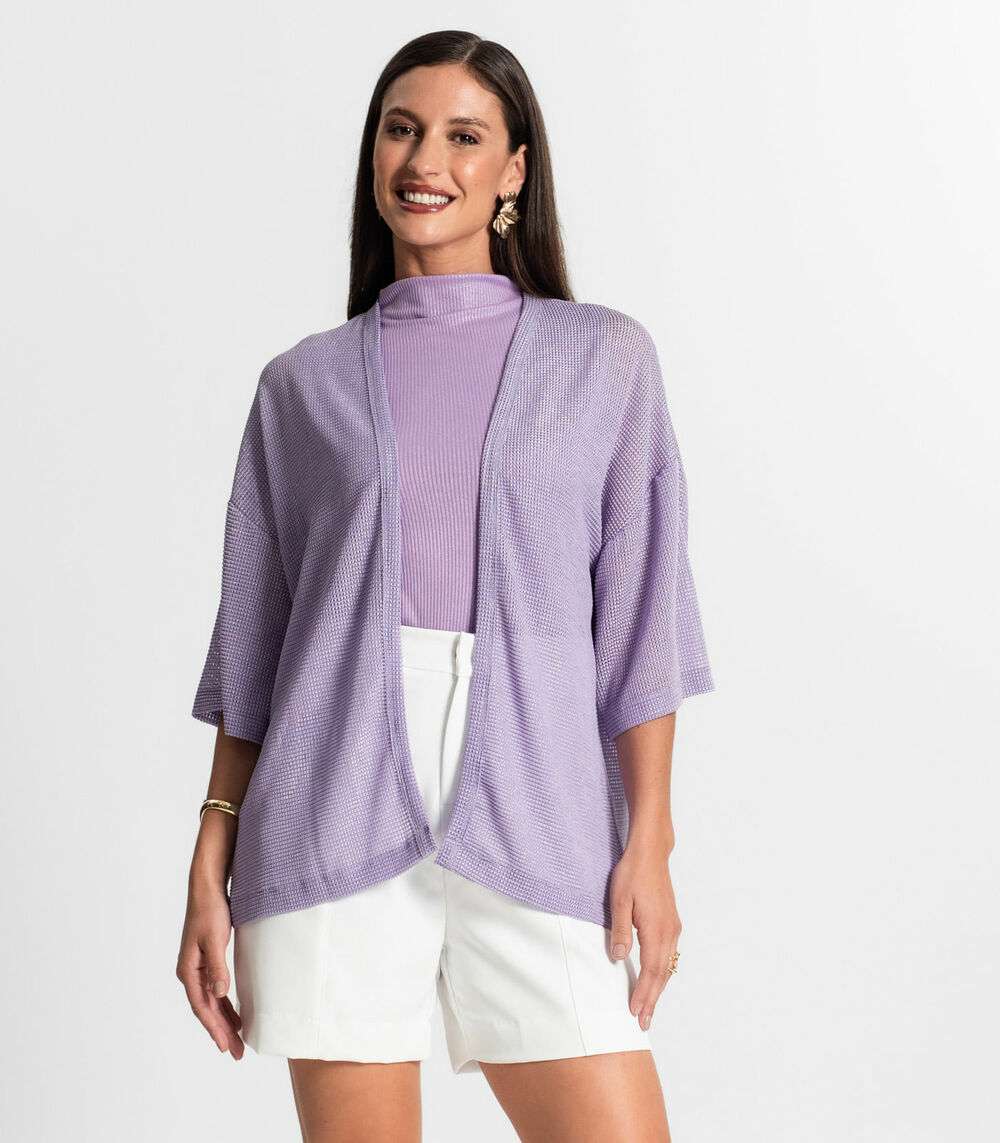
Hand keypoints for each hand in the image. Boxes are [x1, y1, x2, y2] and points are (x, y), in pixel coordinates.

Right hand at [176, 882, 244, 1057]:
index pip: (201, 1007)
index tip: (225, 1046)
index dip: (213, 1028)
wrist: (208, 889)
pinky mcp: (208, 961)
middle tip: (235, 1053)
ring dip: (223, 1021)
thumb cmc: (210, 911)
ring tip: (237, 1041)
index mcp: (188, 970)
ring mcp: (198, 968)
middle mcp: (190, 972)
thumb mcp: (215, 939)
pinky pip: (215, 991)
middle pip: (206, 1009)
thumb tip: (219, 995)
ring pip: (211, 1002)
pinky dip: (224, 1005)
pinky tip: (234, 1015)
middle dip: (220, 1032)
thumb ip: (217, 968)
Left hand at [607, 846, 680, 1030]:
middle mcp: (669, 932)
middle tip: (644, 1023)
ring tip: (649, 1008)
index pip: (651, 969)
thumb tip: (620, 958)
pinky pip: (669, 955)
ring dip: (659, 989)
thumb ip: (620, 930)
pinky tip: (656, 979)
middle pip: (662, 974)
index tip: (636, 1012)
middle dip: (653, 1000)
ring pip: (668, 966)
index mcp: (656, 928)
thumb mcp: (619, 900)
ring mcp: (673, 927)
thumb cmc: (632, 874)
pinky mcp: (671, 922)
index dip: (644, 993)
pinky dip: (662, 973)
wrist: (650, 853)